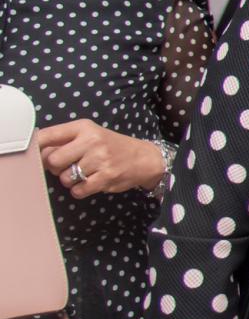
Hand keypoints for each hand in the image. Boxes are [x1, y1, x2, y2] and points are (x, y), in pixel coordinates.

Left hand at [40, 119, 165, 197]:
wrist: (144, 158)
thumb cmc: (112, 147)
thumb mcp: (90, 135)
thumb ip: (65, 141)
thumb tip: (37, 153)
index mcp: (83, 127)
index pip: (47, 136)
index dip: (35, 148)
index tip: (34, 155)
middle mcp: (92, 141)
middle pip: (53, 160)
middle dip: (55, 168)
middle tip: (66, 167)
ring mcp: (100, 159)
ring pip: (65, 178)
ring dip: (69, 180)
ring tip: (82, 175)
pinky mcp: (107, 176)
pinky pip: (78, 190)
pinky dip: (79, 190)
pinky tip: (88, 183)